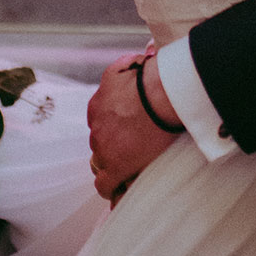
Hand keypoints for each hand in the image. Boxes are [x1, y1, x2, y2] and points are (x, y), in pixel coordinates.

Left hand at [87, 49, 180, 202]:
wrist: (159, 94)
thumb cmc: (150, 78)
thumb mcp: (127, 65)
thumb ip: (124, 66)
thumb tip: (135, 62)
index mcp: (97, 107)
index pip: (99, 125)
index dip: (112, 132)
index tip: (124, 134)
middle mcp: (96, 128)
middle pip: (100, 145)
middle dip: (113, 148)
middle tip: (131, 150)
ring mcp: (105, 149)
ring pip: (102, 165)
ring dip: (114, 167)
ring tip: (129, 171)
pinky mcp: (117, 166)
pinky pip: (106, 185)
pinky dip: (112, 189)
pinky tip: (119, 193)